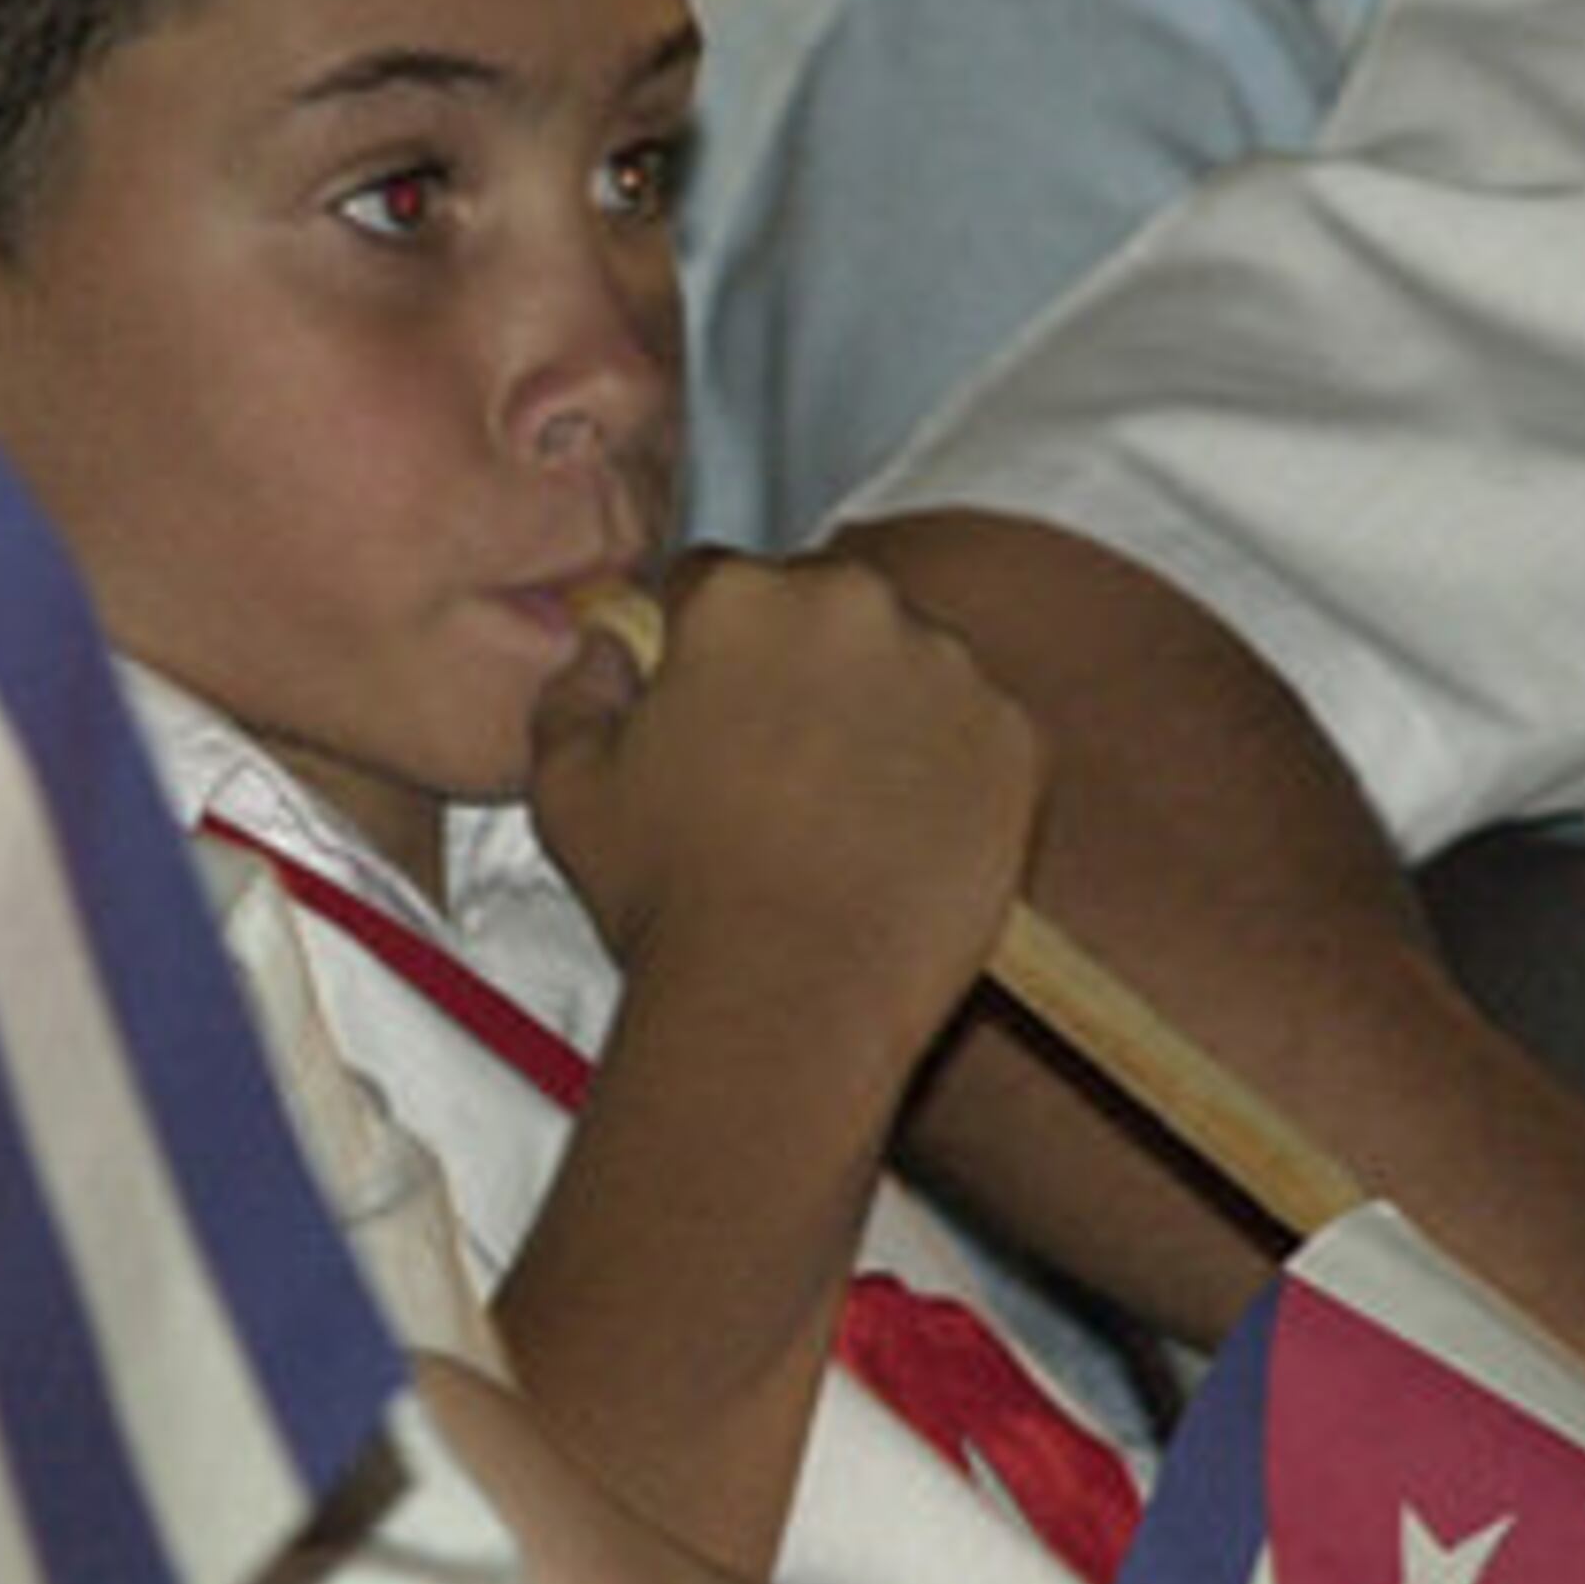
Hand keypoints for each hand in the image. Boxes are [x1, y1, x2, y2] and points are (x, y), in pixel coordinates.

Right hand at [531, 554, 1044, 1078]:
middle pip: (823, 607)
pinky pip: (980, 730)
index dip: (701, 646)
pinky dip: (952, 768)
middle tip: (778, 766)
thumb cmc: (676, 903)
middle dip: (800, 667)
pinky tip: (900, 835)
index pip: (715, 581)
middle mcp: (853, 606)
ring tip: (841, 810)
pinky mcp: (1016, 738)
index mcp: (740, 599)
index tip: (712, 701)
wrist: (788, 1002)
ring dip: (882, 709)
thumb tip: (605, 648)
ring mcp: (947, 669)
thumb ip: (576, 689)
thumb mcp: (569, 788)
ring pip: (910, 662)